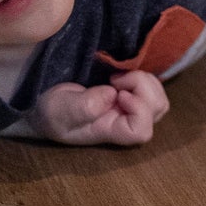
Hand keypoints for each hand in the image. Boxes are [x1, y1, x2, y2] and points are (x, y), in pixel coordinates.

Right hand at [27, 70, 170, 146]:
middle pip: (157, 109)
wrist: (46, 102)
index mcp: (111, 131)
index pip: (142, 130)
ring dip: (144, 80)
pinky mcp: (131, 95)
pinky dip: (142, 76)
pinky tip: (121, 74)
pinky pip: (152, 87)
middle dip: (143, 87)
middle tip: (116, 79)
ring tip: (119, 77)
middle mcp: (126, 122)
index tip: (118, 93)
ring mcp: (131, 109)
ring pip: (158, 98)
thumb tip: (112, 95)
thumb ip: (84, 106)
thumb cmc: (52, 111)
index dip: (139, 109)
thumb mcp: (60, 110)